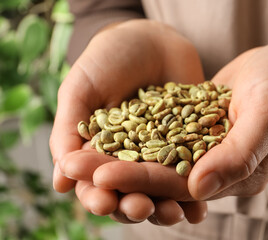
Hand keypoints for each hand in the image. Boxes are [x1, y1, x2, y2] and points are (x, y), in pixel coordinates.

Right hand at [50, 19, 206, 223]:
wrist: (150, 39)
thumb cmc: (108, 60)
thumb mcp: (81, 90)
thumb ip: (68, 131)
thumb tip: (60, 182)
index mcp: (101, 152)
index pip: (96, 184)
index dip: (98, 196)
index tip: (104, 202)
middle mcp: (131, 159)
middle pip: (131, 192)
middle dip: (135, 205)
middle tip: (141, 208)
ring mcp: (162, 154)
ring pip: (163, 189)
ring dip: (168, 205)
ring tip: (176, 214)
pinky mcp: (189, 145)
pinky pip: (193, 170)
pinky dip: (197, 188)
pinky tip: (201, 205)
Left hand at [61, 40, 267, 202]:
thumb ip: (239, 154)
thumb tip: (198, 188)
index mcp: (236, 175)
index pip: (180, 184)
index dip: (139, 180)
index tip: (99, 175)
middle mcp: (216, 170)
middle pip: (159, 176)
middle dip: (116, 172)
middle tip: (73, 166)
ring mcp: (204, 152)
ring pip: (152, 160)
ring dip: (115, 157)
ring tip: (76, 154)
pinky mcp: (194, 132)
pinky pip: (158, 138)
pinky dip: (130, 138)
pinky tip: (100, 135)